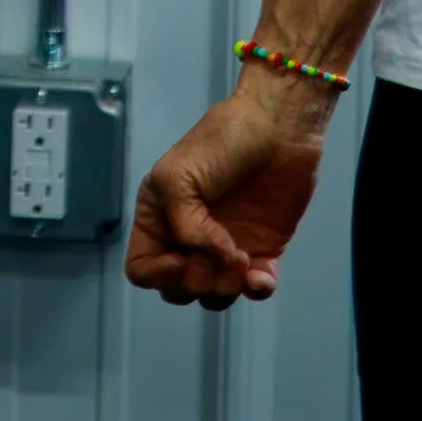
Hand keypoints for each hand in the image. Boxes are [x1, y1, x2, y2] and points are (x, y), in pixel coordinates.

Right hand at [125, 76, 334, 308]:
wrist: (280, 125)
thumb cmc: (224, 140)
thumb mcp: (180, 175)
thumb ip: (185, 227)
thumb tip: (215, 261)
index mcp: (160, 216)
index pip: (141, 268)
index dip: (156, 275)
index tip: (180, 261)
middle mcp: (189, 237)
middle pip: (177, 289)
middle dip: (194, 283)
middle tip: (216, 257)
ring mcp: (225, 246)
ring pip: (213, 295)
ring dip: (225, 290)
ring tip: (241, 262)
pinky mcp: (262, 249)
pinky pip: (254, 288)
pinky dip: (256, 289)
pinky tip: (261, 275)